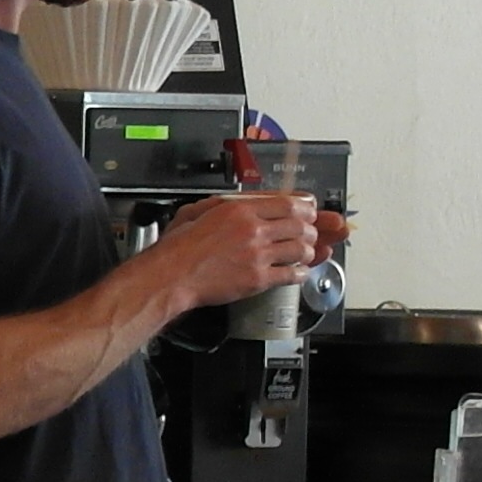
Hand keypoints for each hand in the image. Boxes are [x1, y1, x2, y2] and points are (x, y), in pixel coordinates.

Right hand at [146, 192, 322, 307]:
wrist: (171, 275)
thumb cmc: (178, 247)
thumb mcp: (198, 210)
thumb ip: (225, 203)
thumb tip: (244, 202)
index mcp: (240, 209)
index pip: (288, 203)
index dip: (305, 207)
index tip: (309, 211)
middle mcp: (253, 230)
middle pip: (300, 225)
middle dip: (310, 230)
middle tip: (310, 233)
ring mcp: (258, 255)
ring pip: (300, 249)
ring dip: (306, 252)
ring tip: (304, 254)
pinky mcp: (258, 278)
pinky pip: (291, 274)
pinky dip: (299, 273)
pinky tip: (296, 273)